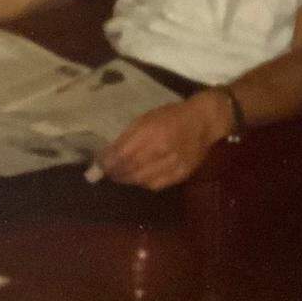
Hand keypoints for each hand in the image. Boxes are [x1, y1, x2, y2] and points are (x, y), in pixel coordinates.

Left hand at [97, 92, 227, 190]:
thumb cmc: (172, 115)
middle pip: (132, 168)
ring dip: (128, 180)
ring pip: (143, 179)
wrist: (203, 121)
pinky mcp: (182, 174)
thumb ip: (128, 136)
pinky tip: (138, 179)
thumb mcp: (147, 118)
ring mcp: (173, 163)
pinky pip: (158, 185)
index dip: (108, 162)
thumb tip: (109, 154)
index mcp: (151, 131)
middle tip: (106, 173)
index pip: (123, 153)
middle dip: (116, 173)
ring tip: (120, 176)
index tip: (98, 165)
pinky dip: (144, 184)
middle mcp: (162, 148)